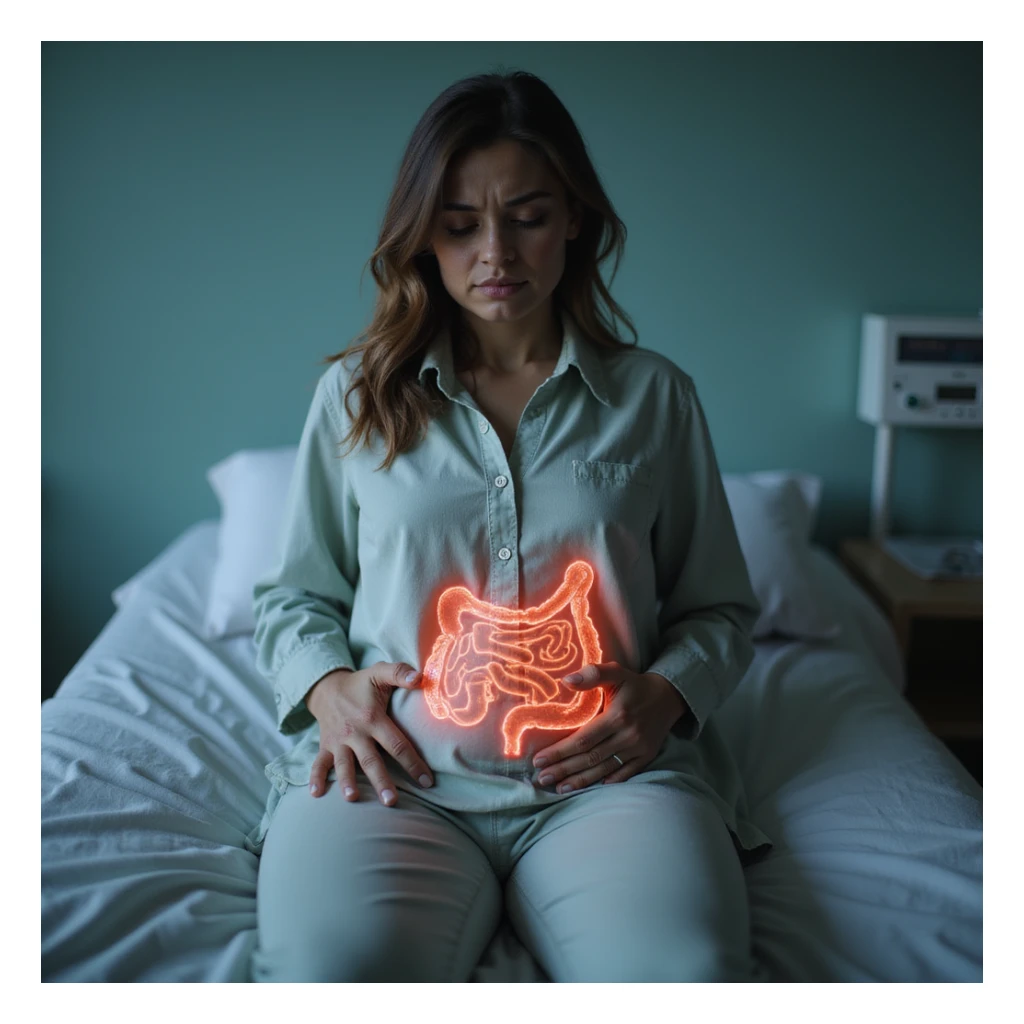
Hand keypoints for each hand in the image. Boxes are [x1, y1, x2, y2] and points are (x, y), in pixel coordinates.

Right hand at [305, 661, 433, 806]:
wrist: (327, 688)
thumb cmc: (361, 684)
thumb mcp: (380, 673)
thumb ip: (400, 673)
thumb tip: (421, 678)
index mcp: (372, 718)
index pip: (396, 743)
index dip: (413, 763)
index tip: (427, 781)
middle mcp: (355, 733)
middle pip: (370, 760)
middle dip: (381, 781)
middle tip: (392, 801)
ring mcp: (339, 741)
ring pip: (344, 765)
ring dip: (347, 782)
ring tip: (352, 799)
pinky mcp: (325, 746)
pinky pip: (318, 763)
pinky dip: (316, 778)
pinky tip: (316, 794)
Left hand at [531, 661, 688, 792]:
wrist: (669, 696)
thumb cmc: (635, 684)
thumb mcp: (616, 672)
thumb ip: (593, 674)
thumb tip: (566, 680)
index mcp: (617, 717)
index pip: (583, 740)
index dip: (560, 751)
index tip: (539, 759)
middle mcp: (628, 736)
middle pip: (590, 758)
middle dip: (564, 769)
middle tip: (541, 778)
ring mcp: (638, 749)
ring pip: (604, 769)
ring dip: (580, 780)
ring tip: (559, 787)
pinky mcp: (646, 756)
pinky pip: (625, 773)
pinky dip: (607, 781)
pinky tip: (589, 788)